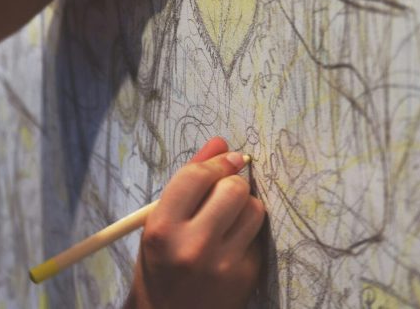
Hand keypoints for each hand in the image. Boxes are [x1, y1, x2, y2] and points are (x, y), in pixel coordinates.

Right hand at [126, 137, 265, 308]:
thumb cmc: (161, 264)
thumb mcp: (160, 224)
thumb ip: (187, 182)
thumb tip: (220, 142)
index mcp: (161, 229)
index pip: (195, 177)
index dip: (217, 162)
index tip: (228, 158)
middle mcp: (192, 246)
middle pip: (232, 189)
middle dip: (232, 183)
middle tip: (224, 192)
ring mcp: (222, 264)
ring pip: (254, 209)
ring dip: (245, 207)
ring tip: (228, 220)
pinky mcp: (245, 276)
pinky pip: (258, 236)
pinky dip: (248, 234)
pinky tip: (231, 247)